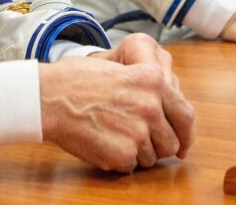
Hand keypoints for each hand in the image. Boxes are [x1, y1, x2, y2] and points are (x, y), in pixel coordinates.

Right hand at [40, 34, 194, 171]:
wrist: (49, 97)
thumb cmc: (78, 80)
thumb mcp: (122, 68)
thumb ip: (151, 87)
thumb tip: (172, 108)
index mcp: (153, 80)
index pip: (186, 115)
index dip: (186, 134)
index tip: (183, 144)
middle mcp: (150, 106)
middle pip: (172, 142)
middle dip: (158, 145)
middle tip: (137, 139)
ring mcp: (138, 132)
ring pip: (152, 157)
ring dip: (136, 152)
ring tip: (112, 135)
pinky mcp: (122, 154)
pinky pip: (131, 167)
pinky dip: (119, 160)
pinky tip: (102, 142)